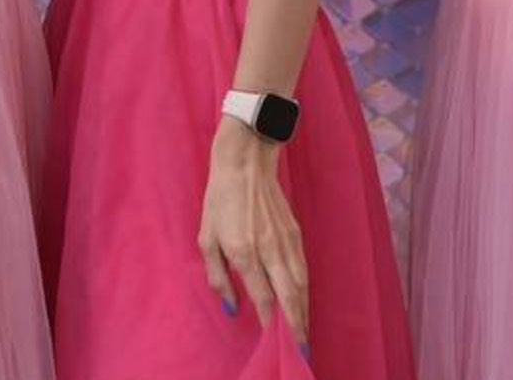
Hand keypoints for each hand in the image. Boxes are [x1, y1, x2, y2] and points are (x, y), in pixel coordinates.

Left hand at [198, 117, 307, 342]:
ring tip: (304, 334)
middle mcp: (269, 249)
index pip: (263, 297)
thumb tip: (231, 307)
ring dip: (304, 312)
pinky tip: (303, 303)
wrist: (246, 162)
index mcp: (244, 251)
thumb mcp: (206, 238)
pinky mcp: (296, 233)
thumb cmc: (220, 200)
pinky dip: (305, 291)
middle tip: (300, 350)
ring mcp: (286, 241)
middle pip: (289, 297)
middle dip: (295, 326)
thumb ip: (218, 275)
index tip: (274, 343)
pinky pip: (304, 269)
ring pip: (301, 285)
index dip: (271, 323)